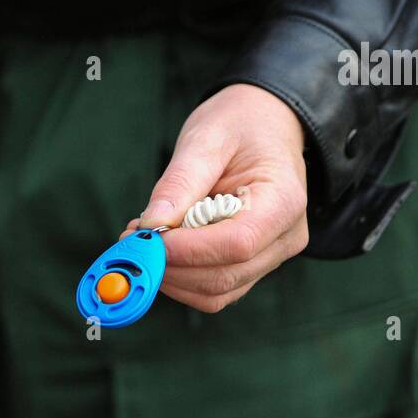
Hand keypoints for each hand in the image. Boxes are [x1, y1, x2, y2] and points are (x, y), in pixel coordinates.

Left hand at [119, 83, 308, 312]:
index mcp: (284, 200)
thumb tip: (152, 226)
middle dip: (171, 265)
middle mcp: (285, 237)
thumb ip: (180, 183)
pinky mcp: (251, 264)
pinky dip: (179, 276)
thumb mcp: (207, 139)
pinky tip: (161, 248)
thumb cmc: (240, 126)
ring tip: (144, 239)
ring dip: (171, 275)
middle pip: (224, 276)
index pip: (238, 243)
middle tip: (132, 239)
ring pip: (216, 291)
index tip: (147, 237)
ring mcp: (271, 256)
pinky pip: (214, 288)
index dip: (188, 250)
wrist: (265, 125)